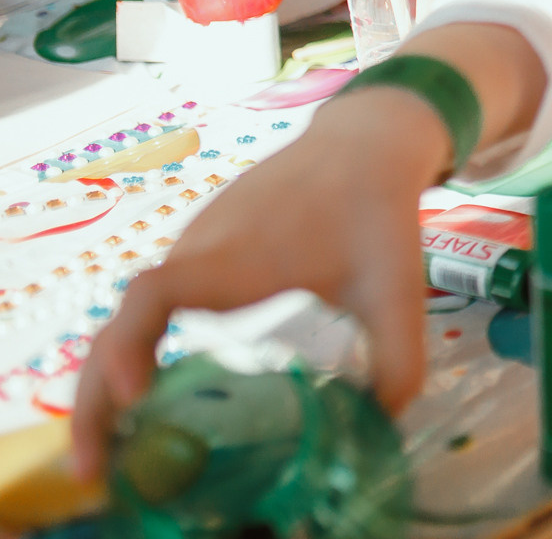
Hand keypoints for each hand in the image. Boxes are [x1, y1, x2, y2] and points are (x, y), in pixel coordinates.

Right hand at [71, 87, 447, 479]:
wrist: (363, 142)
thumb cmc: (376, 214)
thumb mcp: (397, 290)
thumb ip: (398, 358)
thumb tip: (383, 424)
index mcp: (232, 259)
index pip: (153, 296)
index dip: (131, 347)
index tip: (135, 397)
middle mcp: (196, 254)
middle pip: (119, 326)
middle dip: (95, 400)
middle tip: (90, 470)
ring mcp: (193, 249)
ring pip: (130, 319)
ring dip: (109, 381)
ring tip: (108, 451)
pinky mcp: (202, 250)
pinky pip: (151, 307)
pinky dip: (135, 354)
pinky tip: (151, 398)